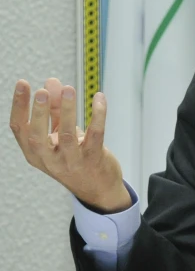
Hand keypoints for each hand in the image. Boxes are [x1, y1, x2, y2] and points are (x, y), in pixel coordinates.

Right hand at [9, 78, 130, 211]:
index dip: (19, 106)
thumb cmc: (74, 157)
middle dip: (39, 113)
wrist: (98, 188)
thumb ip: (55, 110)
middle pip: (37, 137)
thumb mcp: (59, 135)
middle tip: (42, 91)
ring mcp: (72, 161)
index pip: (19, 129)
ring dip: (67, 111)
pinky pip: (95, 135)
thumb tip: (51, 82)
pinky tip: (99, 98)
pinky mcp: (94, 159)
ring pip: (67, 135)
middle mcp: (49, 160)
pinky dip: (98, 115)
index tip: (23, 84)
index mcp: (35, 153)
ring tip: (69, 89)